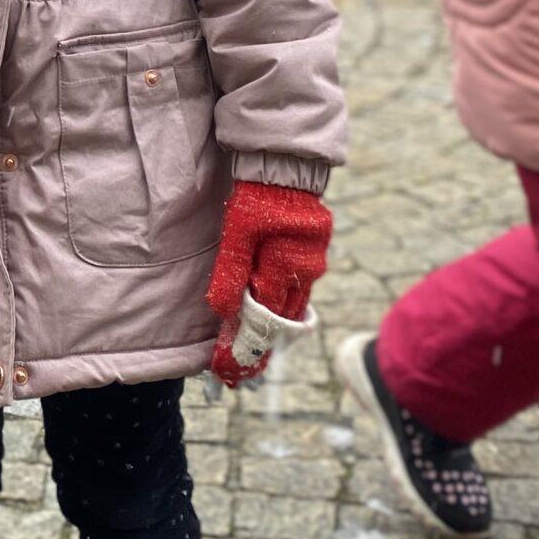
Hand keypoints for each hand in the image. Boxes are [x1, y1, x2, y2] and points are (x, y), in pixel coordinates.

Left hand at [207, 180, 331, 387]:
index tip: (230, 367)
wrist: (287, 171)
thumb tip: (222, 312)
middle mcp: (304, 274)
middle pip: (283, 320)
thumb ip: (230, 272)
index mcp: (284, 269)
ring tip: (254, 348)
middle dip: (262, 344)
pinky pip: (301, 291)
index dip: (248, 343)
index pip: (265, 319)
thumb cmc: (257, 199)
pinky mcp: (316, 258)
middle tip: (241, 366)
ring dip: (276, 327)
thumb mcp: (236, 233)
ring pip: (294, 307)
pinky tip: (272, 314)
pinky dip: (285, 306)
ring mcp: (314, 267)